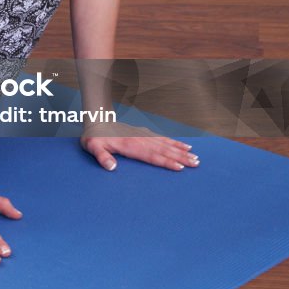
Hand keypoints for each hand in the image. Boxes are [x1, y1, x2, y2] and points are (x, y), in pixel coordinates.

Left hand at [80, 122, 200, 171]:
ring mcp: (144, 136)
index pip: (152, 156)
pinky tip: (184, 146)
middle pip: (164, 150)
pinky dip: (175, 142)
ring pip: (166, 144)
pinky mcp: (145, 134)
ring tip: (195, 156)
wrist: (97, 121)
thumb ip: (102, 157)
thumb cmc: (95, 138)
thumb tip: (112, 167)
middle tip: (196, 163)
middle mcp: (140, 140)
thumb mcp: (93, 148)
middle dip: (181, 157)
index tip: (180, 167)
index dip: (166, 162)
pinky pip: (163, 138)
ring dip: (181, 150)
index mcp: (130, 145)